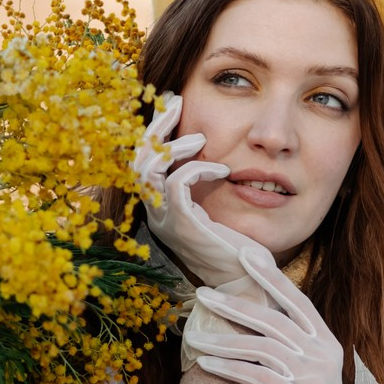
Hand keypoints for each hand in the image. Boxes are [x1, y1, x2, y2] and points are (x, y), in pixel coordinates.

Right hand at [133, 92, 260, 289]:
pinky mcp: (184, 226)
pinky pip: (177, 185)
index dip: (152, 130)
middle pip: (137, 159)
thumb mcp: (216, 205)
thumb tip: (211, 147)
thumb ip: (205, 181)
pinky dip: (198, 169)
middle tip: (175, 100)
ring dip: (173, 147)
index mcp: (160, 209)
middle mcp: (157, 214)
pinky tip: (223, 169)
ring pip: (147, 169)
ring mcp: (167, 221)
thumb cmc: (237, 247)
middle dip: (155, 126)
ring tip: (201, 138)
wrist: (246, 283)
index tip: (171, 104)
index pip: (142, 161)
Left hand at [183, 244, 383, 383]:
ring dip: (223, 341)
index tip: (245, 256)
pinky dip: (229, 369)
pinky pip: (256, 378)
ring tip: (194, 336)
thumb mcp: (306, 370)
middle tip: (202, 295)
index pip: (296, 301)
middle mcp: (323, 355)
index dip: (271, 278)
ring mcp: (313, 378)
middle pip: (272, 321)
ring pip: (260, 349)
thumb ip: (290, 342)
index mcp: (326, 342)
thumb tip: (255, 310)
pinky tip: (205, 365)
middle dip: (234, 305)